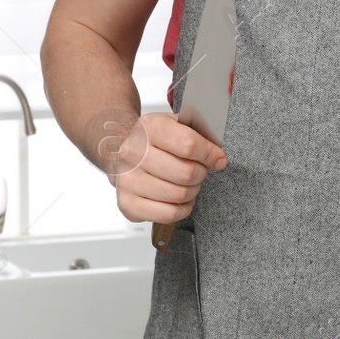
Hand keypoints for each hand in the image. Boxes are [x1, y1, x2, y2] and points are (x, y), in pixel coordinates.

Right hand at [107, 111, 226, 224]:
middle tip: (199, 171)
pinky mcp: (127, 203)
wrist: (121, 152)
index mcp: (149, 127)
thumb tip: (218, 156)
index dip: (210, 154)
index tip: (218, 159)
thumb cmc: (154, 140)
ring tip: (187, 183)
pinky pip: (169, 214)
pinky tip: (178, 198)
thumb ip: (200, 133)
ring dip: (192, 191)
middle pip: (186, 173)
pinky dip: (182, 208)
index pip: (189, 144)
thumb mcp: (176, 124)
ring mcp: (127, 179)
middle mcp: (133, 152)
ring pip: (180, 195)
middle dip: (201, 173)